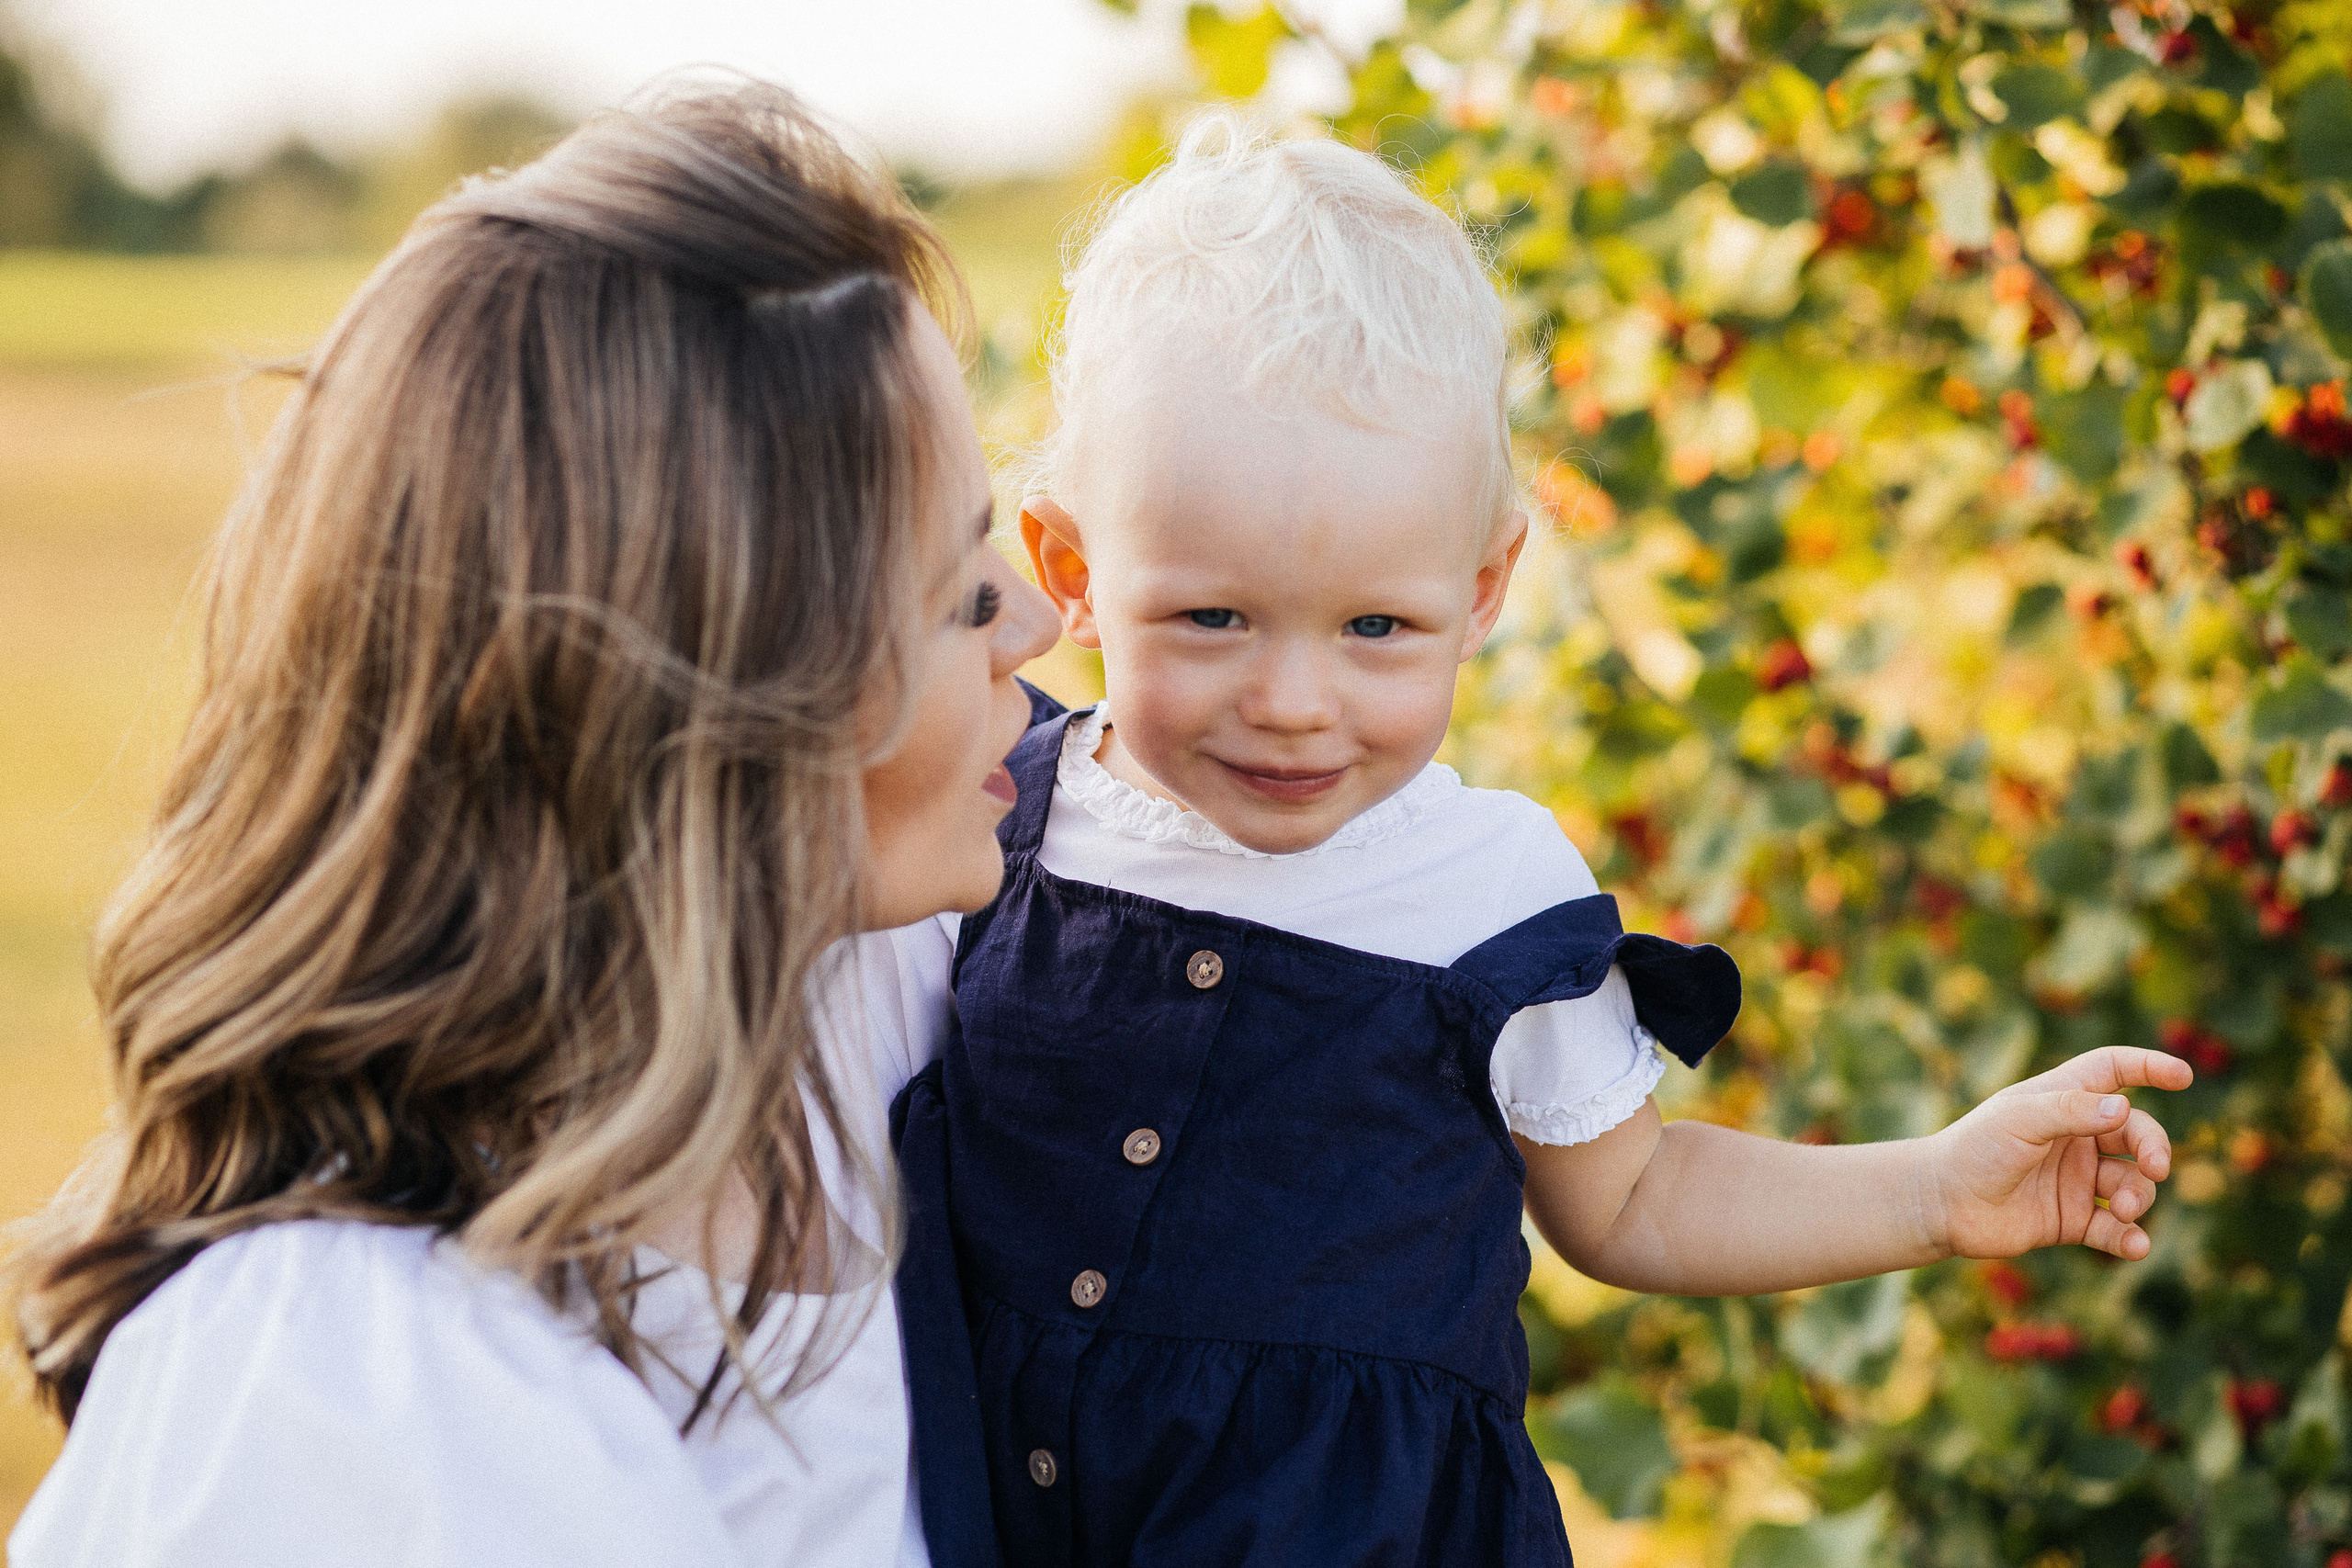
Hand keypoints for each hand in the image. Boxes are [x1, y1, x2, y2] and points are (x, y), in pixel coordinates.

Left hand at [1922, 1046, 2193, 1262]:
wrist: (1941, 1204)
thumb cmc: (1974, 1149)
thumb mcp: (2019, 1120)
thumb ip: (2071, 1111)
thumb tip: (2125, 1108)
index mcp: (2062, 1099)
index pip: (2114, 1071)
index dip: (2149, 1067)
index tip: (2184, 1075)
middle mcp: (2076, 1137)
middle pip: (2137, 1133)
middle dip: (2154, 1149)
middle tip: (2156, 1168)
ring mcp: (2078, 1179)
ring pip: (2134, 1184)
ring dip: (2140, 1196)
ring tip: (2125, 1210)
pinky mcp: (2073, 1220)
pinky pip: (2115, 1230)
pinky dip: (2130, 1238)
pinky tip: (2134, 1245)